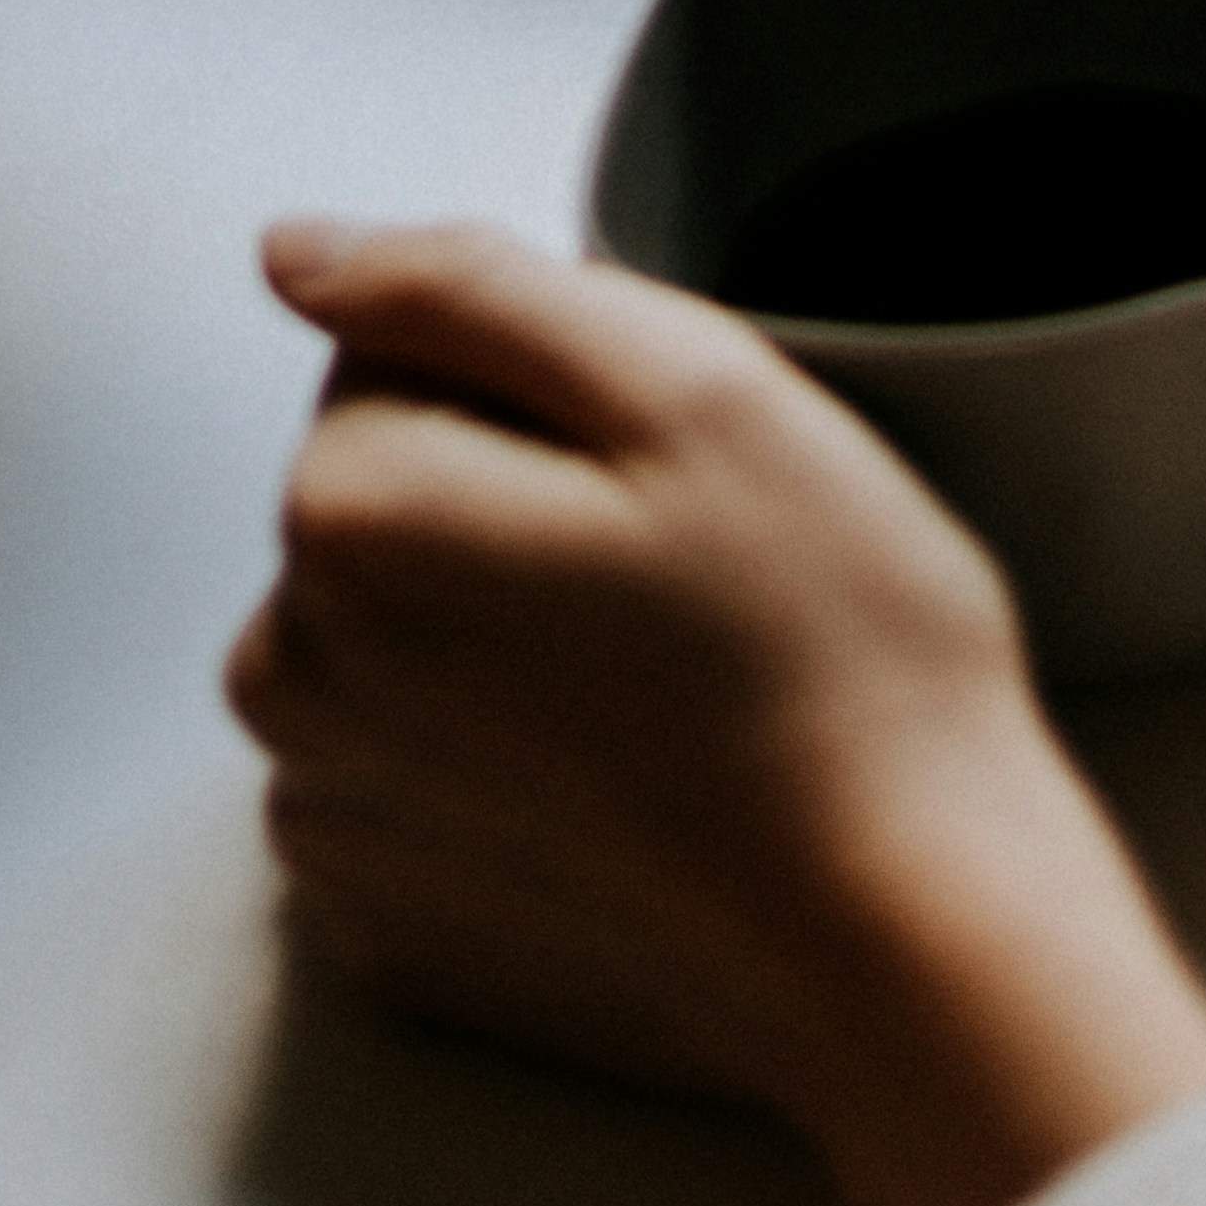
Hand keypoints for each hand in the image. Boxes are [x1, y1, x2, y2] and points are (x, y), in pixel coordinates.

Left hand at [226, 220, 1205, 1205]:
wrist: (914, 952)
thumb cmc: (832, 663)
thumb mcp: (691, 388)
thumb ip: (463, 287)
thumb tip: (293, 253)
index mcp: (346, 516)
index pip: (402, 352)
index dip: (554, 389)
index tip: (662, 476)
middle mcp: (291, 674)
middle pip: (391, 495)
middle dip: (515, 505)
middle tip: (683, 581)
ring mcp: (333, 820)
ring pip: (404, 636)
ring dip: (505, 636)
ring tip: (666, 696)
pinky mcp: (390, 932)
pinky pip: (420, 778)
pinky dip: (506, 771)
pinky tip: (632, 797)